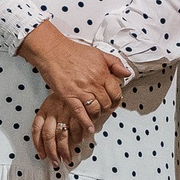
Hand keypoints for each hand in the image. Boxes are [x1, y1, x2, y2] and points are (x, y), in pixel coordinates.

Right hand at [18, 22, 133, 137]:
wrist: (52, 51)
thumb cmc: (73, 51)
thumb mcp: (98, 53)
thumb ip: (114, 63)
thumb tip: (126, 73)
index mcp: (102, 72)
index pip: (116, 92)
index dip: (116, 99)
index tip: (113, 102)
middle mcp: (94, 83)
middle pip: (106, 103)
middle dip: (106, 108)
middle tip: (104, 109)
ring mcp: (81, 90)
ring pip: (95, 109)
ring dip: (97, 114)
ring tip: (95, 115)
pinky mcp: (68, 96)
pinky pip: (80, 113)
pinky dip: (85, 122)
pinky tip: (89, 128)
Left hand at [31, 91, 94, 165]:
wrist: (82, 78)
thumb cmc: (68, 94)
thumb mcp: (55, 101)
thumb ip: (52, 118)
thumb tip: (48, 141)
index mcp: (45, 108)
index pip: (36, 128)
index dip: (38, 144)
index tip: (42, 155)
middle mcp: (54, 110)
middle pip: (48, 136)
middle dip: (52, 152)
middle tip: (55, 163)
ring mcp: (66, 111)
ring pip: (61, 136)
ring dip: (64, 150)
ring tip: (67, 159)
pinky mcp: (78, 111)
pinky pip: (76, 129)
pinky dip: (78, 138)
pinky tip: (80, 142)